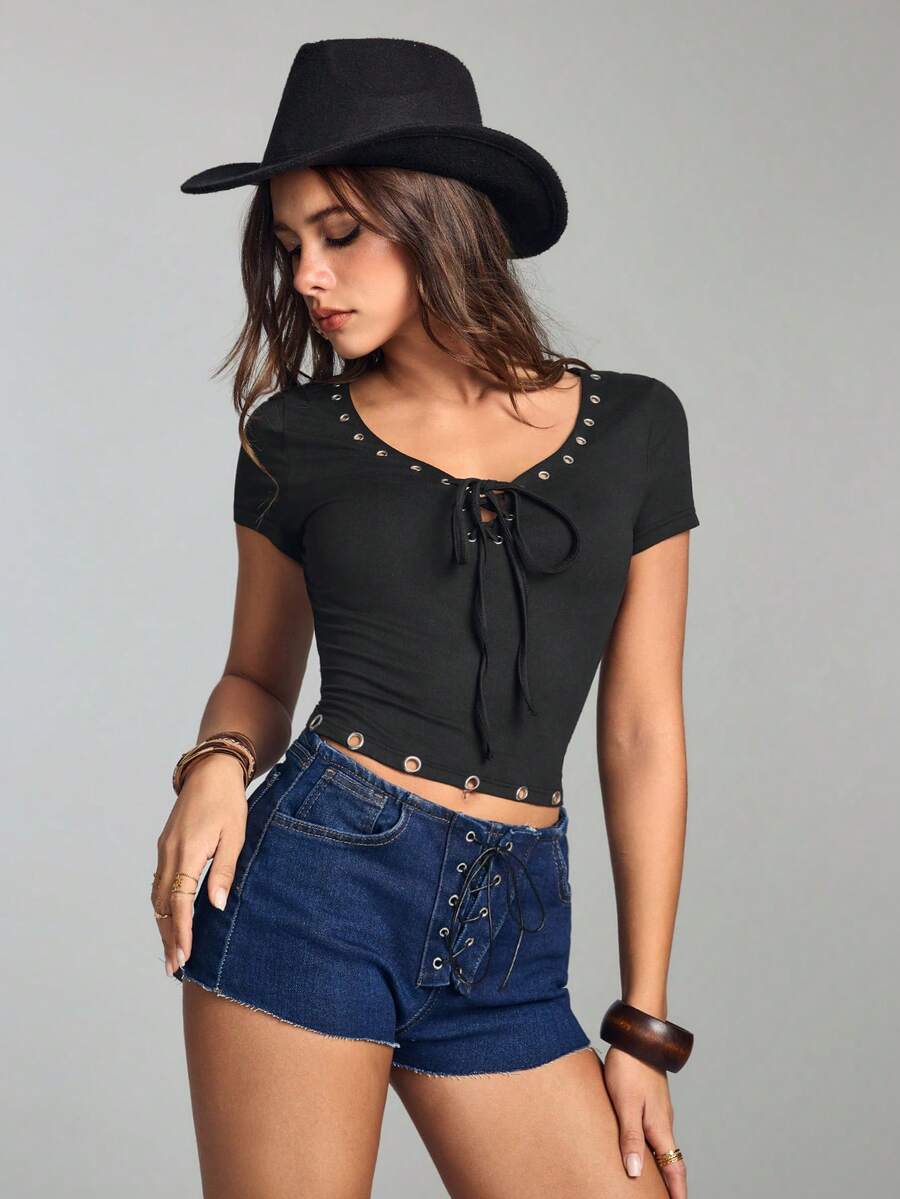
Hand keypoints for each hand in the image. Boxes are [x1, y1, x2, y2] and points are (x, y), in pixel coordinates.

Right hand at [152, 753, 247, 976]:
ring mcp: (164, 850)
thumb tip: (216, 906)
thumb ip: (224, 871)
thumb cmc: (228, 802)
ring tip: (172, 951)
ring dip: (164, 925)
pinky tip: (171, 920)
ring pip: (158, 897)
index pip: (180, 902)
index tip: (184, 956)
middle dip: (168, 938)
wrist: (210, 772)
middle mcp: (169, 854)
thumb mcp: (235, 835)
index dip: (182, 932)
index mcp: (188, 852)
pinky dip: (163, 907)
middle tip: (174, 967)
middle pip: (163, 906)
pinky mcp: (165, 847)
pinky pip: (159, 884)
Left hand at [602, 1045, 686, 1197]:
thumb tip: (635, 1173)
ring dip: (662, 1165)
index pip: (674, 1168)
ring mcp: (658, 1110)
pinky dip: (652, 1147)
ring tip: (654, 1182)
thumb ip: (630, 1138)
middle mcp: (663, 1121)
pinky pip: (654, 1131)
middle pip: (671, 1160)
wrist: (638, 1035)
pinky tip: (640, 1146)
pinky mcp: (650, 1099)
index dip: (677, 1191)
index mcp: (660, 1127)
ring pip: (663, 1145)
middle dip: (671, 1183)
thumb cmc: (629, 1067)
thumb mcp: (625, 1104)